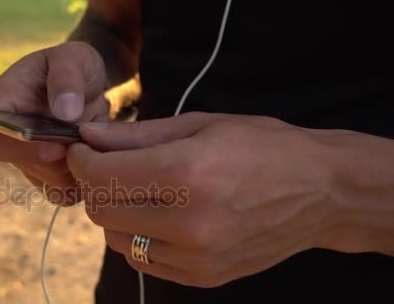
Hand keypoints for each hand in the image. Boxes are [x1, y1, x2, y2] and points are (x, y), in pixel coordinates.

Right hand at [0, 42, 109, 204]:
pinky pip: (68, 193)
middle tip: (88, 133)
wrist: (87, 83)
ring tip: (95, 133)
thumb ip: (66, 77)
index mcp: (0, 108)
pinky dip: (88, 179)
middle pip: (28, 167)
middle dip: (64, 157)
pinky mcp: (52, 177)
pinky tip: (97, 151)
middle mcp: (9, 140)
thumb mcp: (73, 57)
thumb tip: (65, 112)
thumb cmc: (72, 65)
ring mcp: (29, 162)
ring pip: (53, 183)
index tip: (56, 145)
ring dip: (81, 165)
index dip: (17, 151)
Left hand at [67, 112, 341, 286]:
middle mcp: (188, 223)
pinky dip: (138, 236)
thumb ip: (137, 135)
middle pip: (102, 210)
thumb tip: (88, 134)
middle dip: (95, 185)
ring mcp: (195, 257)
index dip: (81, 159)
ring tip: (139, 190)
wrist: (321, 192)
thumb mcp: (199, 125)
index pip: (102, 176)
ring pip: (117, 239)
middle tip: (109, 166)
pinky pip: (143, 260)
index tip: (83, 149)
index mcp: (187, 174)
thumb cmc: (262, 146)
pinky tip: (159, 215)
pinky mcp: (202, 277)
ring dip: (115, 212)